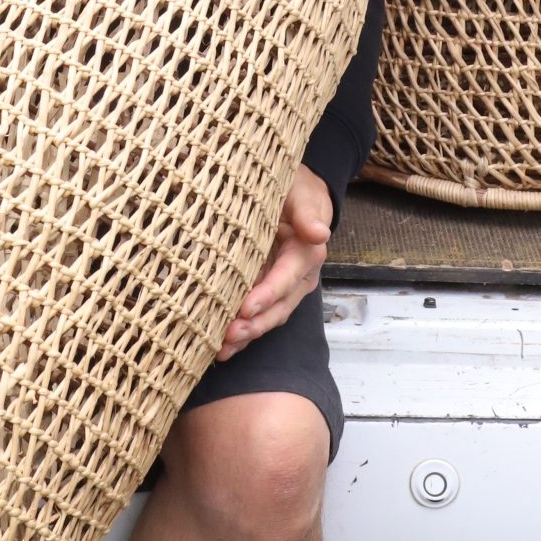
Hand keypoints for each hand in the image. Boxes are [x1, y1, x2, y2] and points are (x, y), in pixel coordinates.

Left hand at [216, 164, 331, 360]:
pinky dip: (241, 330)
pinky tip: (222, 345)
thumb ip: (307, 213)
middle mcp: (297, 278)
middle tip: (229, 336)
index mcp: (306, 255)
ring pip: (267, 317)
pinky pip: (256, 313)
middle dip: (254, 325)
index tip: (246, 309)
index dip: (267, 295)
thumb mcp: (303, 195)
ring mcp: (282, 287)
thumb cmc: (298, 192)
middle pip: (278, 308)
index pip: (286, 280)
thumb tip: (319, 233)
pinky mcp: (267, 289)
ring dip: (246, 335)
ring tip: (221, 348)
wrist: (298, 196)